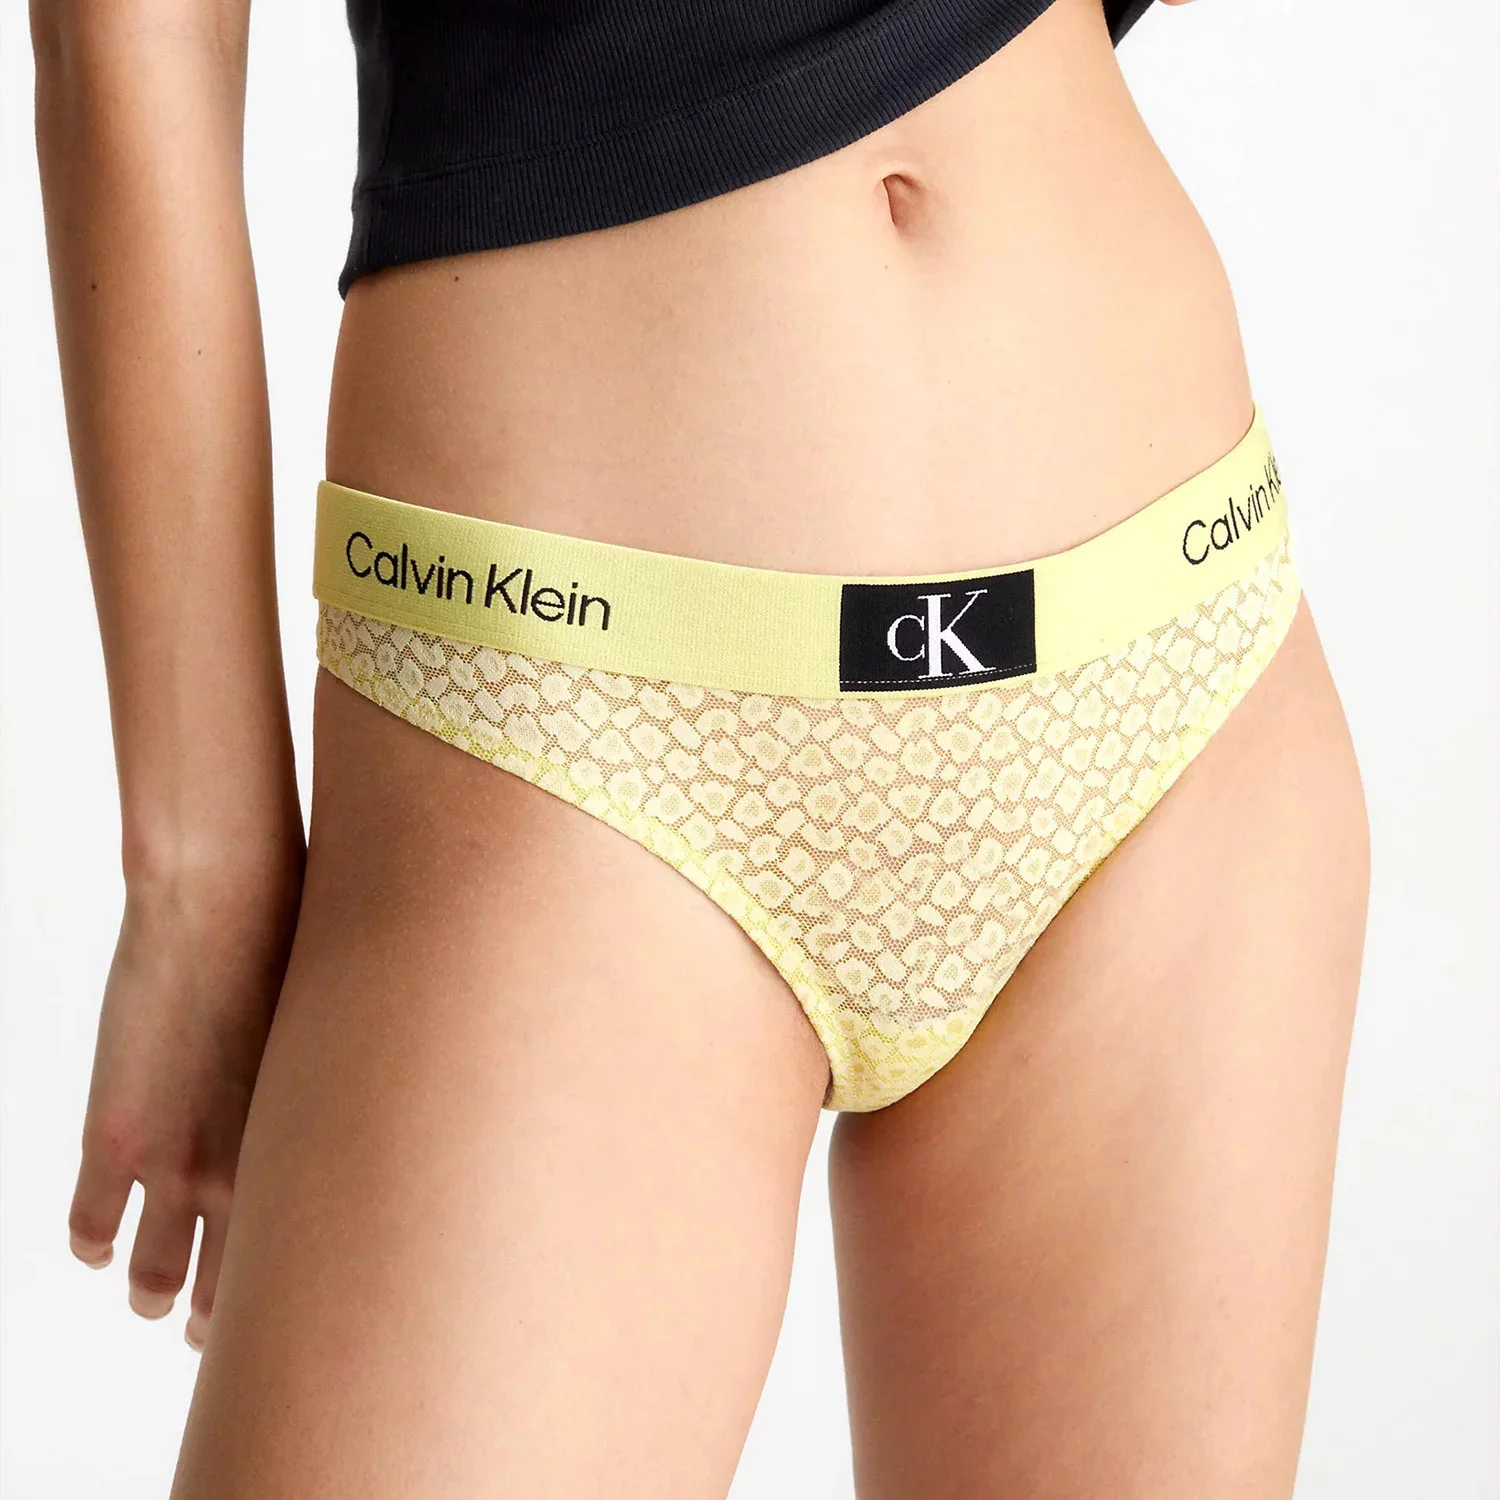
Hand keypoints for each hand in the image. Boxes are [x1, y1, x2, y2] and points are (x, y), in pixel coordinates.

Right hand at [68, 848, 301, 1349]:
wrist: (225, 906)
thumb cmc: (298, 958)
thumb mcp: (333, 1046)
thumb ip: (330, 1104)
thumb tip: (341, 1129)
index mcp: (304, 1153)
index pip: (295, 1258)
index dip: (283, 1292)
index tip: (284, 1307)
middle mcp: (238, 1174)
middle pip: (224, 1282)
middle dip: (217, 1310)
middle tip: (209, 1325)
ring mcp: (168, 1161)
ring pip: (152, 1269)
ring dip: (152, 1287)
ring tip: (153, 1297)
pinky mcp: (110, 1135)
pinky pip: (90, 1222)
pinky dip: (93, 1242)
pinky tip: (99, 1247)